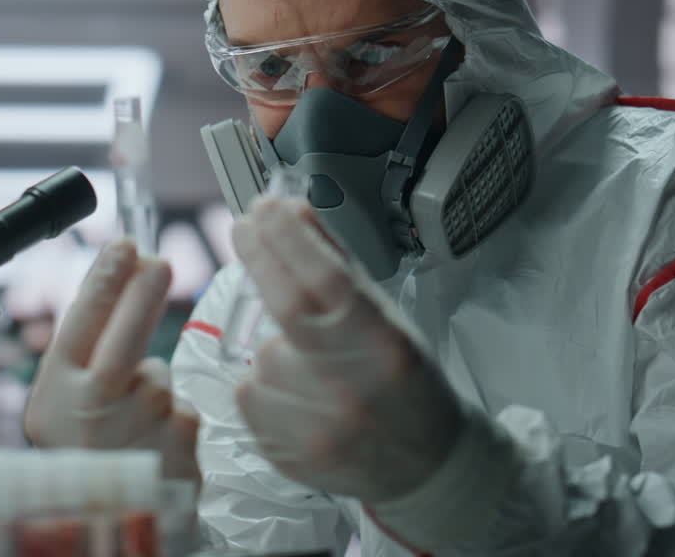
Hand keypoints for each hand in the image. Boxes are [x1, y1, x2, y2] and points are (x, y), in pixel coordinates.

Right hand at [24, 240, 199, 481]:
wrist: (108, 523)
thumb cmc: (84, 457)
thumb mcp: (60, 407)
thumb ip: (80, 358)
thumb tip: (117, 283)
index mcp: (55, 396)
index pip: (79, 323)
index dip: (104, 279)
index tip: (124, 245)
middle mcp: (92, 412)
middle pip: (124, 337)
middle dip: (142, 292)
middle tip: (159, 261)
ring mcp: (137, 430)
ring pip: (157, 376)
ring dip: (151, 387)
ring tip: (131, 426)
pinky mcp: (177, 446)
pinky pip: (181, 410)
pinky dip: (172, 419)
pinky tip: (154, 446)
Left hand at [231, 196, 463, 503]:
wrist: (427, 467)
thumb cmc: (405, 384)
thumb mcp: (387, 319)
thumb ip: (339, 267)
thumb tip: (296, 213)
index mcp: (385, 347)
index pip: (326, 278)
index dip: (289, 237)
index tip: (266, 208)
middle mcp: (352, 387)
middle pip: (287, 306)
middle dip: (260, 256)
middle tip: (247, 227)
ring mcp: (319, 426)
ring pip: (265, 356)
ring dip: (276, 346)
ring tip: (314, 370)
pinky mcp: (289, 455)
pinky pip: (251, 395)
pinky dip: (264, 385)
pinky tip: (299, 397)